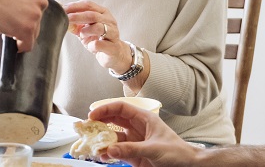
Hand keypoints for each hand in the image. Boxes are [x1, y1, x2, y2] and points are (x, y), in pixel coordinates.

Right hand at [0, 0, 47, 51]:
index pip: (38, 7)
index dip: (26, 13)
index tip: (17, 15)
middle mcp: (40, 2)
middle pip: (37, 21)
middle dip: (23, 23)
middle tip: (8, 21)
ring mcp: (35, 16)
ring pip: (32, 34)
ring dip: (20, 33)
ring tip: (6, 28)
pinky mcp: (27, 29)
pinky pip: (27, 45)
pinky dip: (19, 46)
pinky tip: (10, 41)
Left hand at [65, 0, 130, 72]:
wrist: (114, 55)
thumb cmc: (99, 39)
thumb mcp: (85, 30)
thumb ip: (75, 23)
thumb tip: (60, 16)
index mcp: (103, 13)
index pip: (88, 5)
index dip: (74, 6)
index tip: (62, 8)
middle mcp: (109, 21)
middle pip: (92, 15)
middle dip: (77, 16)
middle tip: (66, 18)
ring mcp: (113, 33)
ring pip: (98, 27)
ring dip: (86, 31)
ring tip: (81, 35)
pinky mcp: (113, 47)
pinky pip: (100, 44)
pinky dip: (92, 45)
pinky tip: (91, 46)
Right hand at [89, 102, 203, 166]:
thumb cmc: (178, 152)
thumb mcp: (155, 148)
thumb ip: (132, 149)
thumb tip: (110, 149)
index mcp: (144, 118)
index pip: (121, 108)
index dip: (105, 109)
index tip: (92, 114)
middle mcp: (137, 128)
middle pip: (114, 121)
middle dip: (100, 123)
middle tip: (86, 127)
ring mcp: (134, 141)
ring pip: (113, 137)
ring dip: (103, 140)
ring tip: (92, 143)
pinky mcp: (133, 155)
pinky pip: (117, 152)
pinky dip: (108, 153)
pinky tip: (102, 155)